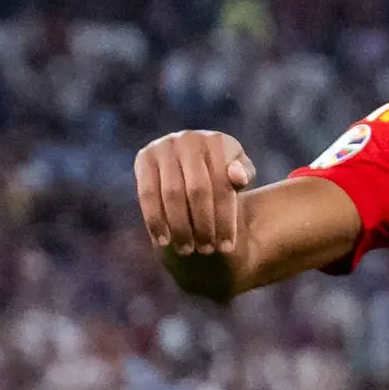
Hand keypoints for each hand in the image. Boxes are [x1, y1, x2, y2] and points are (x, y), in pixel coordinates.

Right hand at [134, 129, 257, 260]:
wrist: (193, 159)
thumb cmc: (223, 171)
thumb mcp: (240, 172)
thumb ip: (244, 173)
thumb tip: (237, 178)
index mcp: (217, 141)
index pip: (223, 185)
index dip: (225, 219)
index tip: (227, 246)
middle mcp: (189, 139)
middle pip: (198, 191)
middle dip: (203, 225)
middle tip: (207, 250)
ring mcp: (163, 146)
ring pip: (172, 194)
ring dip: (180, 226)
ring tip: (187, 249)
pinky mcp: (144, 158)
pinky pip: (147, 193)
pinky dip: (155, 219)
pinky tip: (163, 241)